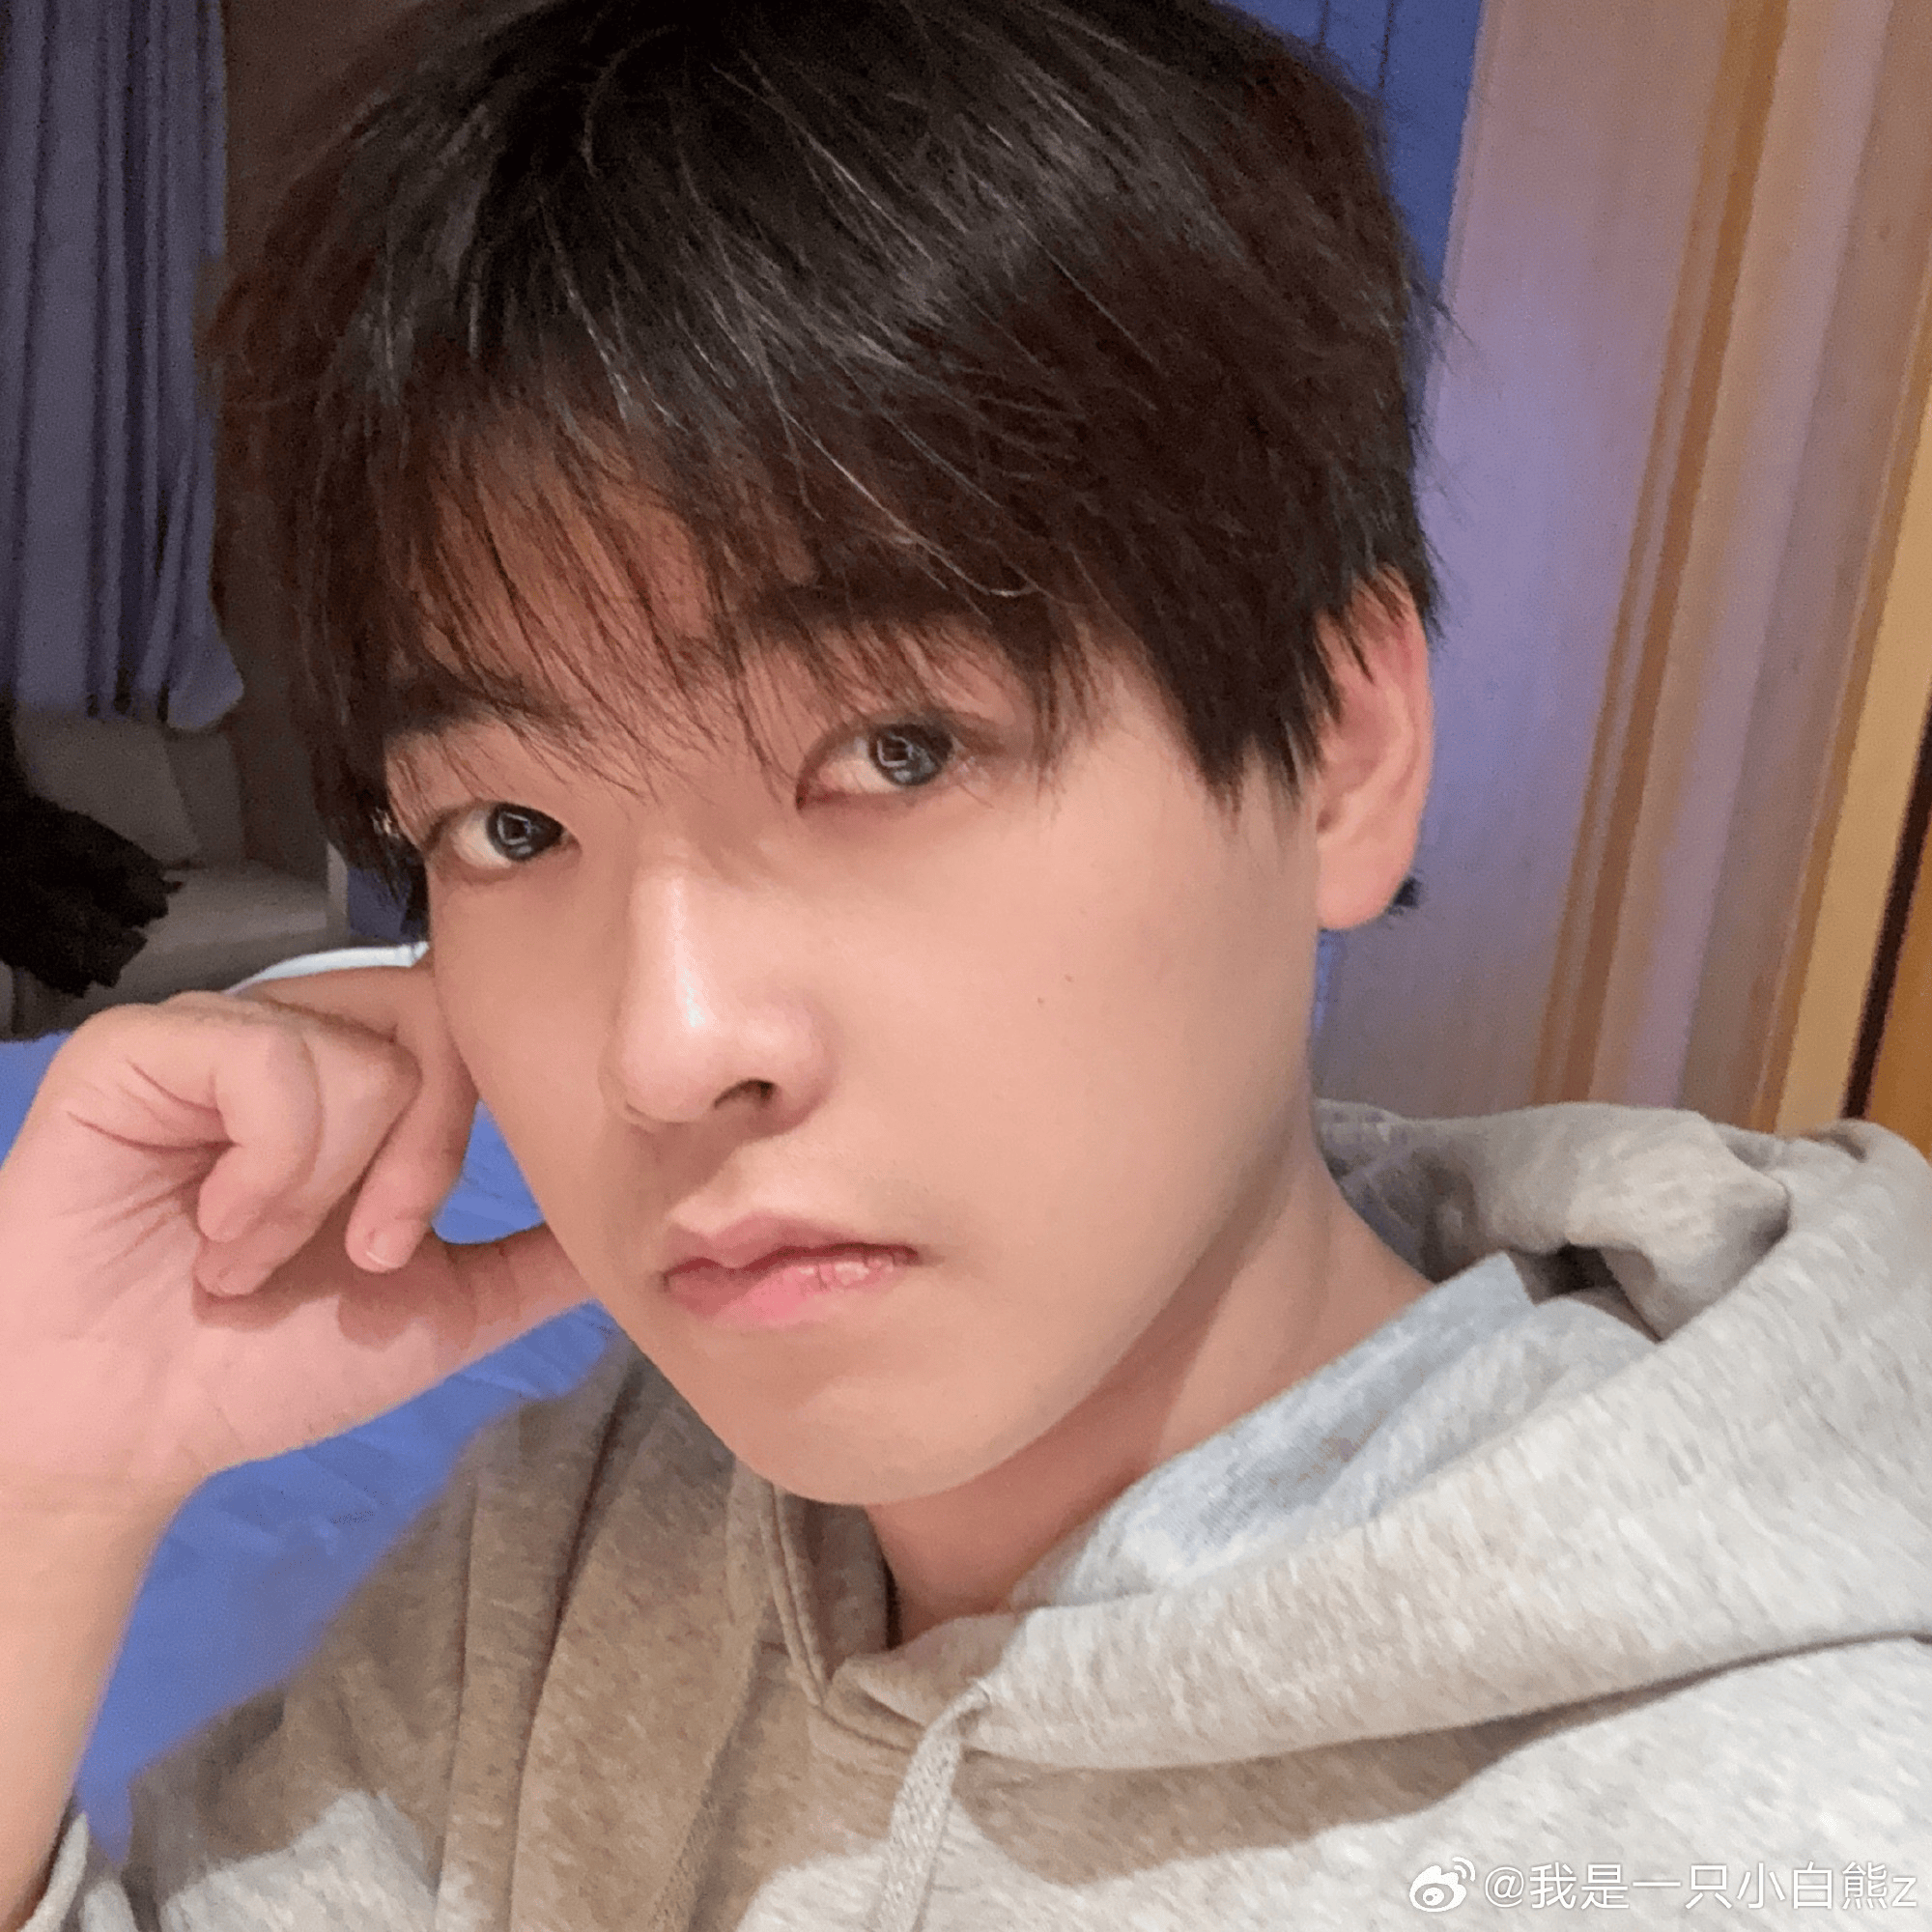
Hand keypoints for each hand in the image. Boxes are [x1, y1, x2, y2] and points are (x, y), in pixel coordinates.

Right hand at [0, 958, 588, 1525]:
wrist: (120, 1436)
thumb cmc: (262, 1365)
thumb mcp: (439, 1311)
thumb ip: (541, 1260)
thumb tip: (658, 1225)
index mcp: (370, 1080)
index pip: (481, 1023)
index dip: (482, 1118)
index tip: (416, 1232)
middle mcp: (303, 1034)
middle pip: (443, 1019)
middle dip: (422, 1158)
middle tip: (358, 1252)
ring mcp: (222, 1030)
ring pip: (367, 1048)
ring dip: (326, 1188)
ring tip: (253, 1256)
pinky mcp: (141, 1048)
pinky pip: (268, 1056)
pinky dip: (264, 1169)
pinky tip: (210, 1230)